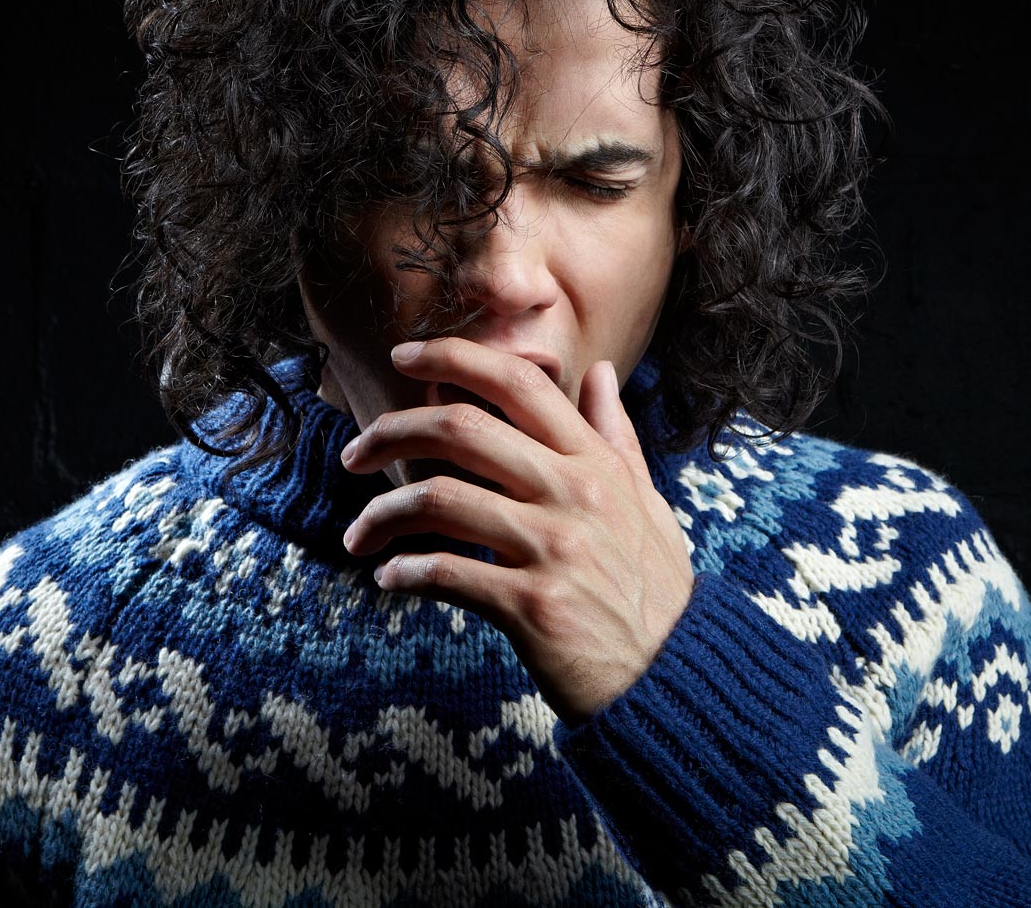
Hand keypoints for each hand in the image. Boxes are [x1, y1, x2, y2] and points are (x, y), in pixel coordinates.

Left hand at [338, 336, 696, 725]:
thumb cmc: (656, 589)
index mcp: (595, 462)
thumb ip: (615, 436)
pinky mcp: (532, 605)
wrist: (674, 675)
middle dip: (392, 433)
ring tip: (360, 536)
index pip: (517, 382)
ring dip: (383, 516)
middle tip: (356, 454)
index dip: (453, 358)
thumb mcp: (645, 501)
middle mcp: (573, 493)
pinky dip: (406, 572)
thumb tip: (597, 374)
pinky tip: (392, 580)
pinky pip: (446, 573)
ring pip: (440, 500)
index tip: (404, 357)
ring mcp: (552, 547)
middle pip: (461, 430)